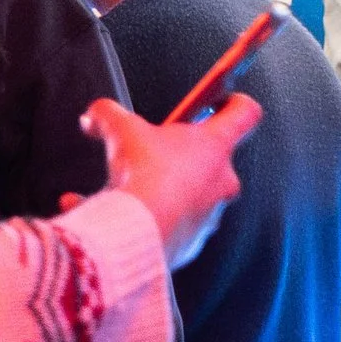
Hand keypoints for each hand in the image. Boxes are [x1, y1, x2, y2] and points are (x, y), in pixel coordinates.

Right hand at [86, 93, 258, 270]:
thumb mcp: (122, 131)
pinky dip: (152, 216)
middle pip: (213, 157)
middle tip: (156, 151)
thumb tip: (96, 113)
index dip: (233, 102)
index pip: (245, 113)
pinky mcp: (192, 241)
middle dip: (184, 153)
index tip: (221, 100)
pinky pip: (175, 222)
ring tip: (130, 186)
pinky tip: (119, 212)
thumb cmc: (145, 177)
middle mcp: (222, 180)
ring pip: (191, 193)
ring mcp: (210, 213)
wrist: (139, 231)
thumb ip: (109, 114)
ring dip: (165, 187)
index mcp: (216, 145)